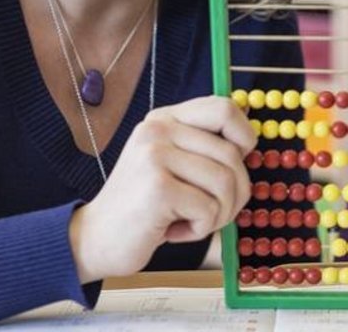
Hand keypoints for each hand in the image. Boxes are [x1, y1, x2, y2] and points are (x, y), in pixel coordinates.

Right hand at [69, 96, 255, 282]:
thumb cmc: (145, 207)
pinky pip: (209, 210)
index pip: (224, 108)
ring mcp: (155, 155)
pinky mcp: (157, 187)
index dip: (245, 135)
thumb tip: (252, 142)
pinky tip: (174, 231)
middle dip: (236, 192)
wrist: (96, 239)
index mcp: (165, 119)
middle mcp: (158, 129)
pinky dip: (200, 229)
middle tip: (213, 212)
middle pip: (232, 153)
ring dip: (218, 215)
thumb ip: (203, 147)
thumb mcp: (171, 164)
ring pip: (226, 183)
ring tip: (191, 222)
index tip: (239, 161)